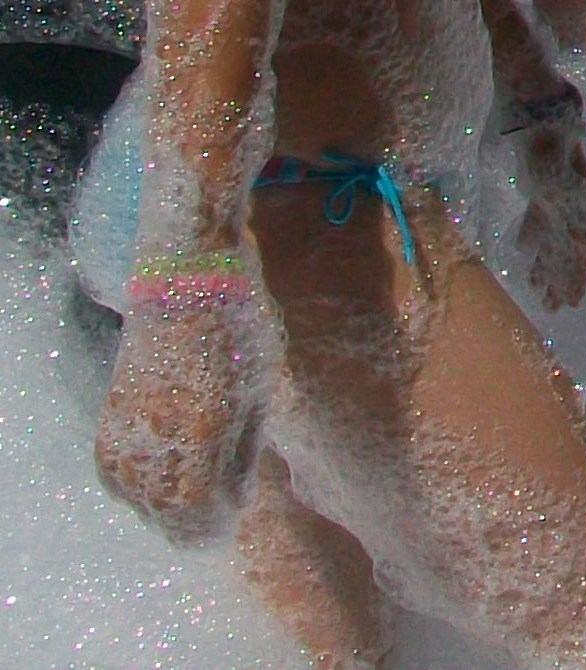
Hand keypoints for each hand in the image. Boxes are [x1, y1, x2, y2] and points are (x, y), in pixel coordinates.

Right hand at [97, 304, 264, 542]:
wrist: (188, 282)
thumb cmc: (240, 332)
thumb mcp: (259, 393)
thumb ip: (244, 452)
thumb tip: (235, 496)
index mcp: (201, 432)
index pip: (196, 508)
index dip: (217, 521)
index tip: (235, 515)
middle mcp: (155, 437)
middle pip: (164, 511)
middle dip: (194, 521)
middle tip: (217, 514)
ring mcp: (125, 428)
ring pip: (136, 497)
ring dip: (163, 508)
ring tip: (192, 501)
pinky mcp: (108, 417)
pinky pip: (114, 474)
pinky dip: (136, 486)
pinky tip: (159, 480)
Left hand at [511, 126, 585, 310]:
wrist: (535, 103)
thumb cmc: (544, 137)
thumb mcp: (557, 174)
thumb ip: (575, 206)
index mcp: (578, 203)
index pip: (584, 249)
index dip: (579, 276)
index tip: (572, 302)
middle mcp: (572, 202)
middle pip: (570, 247)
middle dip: (563, 277)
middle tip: (554, 306)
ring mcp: (557, 193)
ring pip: (555, 235)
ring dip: (548, 261)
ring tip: (537, 287)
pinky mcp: (541, 184)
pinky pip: (541, 218)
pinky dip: (535, 237)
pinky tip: (523, 249)